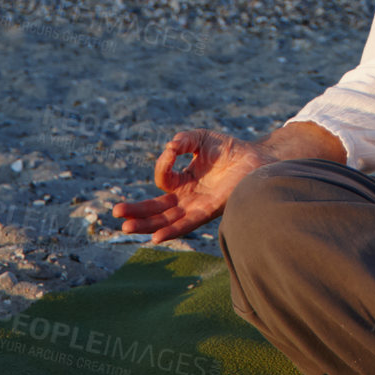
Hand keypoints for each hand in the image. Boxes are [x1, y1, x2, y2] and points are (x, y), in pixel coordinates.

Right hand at [111, 128, 265, 243]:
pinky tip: (156, 236)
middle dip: (136, 212)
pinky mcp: (210, 211)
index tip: (173, 150)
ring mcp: (197, 206)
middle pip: (157, 209)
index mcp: (184, 181)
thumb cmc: (230, 149)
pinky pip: (187, 224)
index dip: (162, 165)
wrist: (257, 158)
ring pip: (167, 220)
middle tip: (116, 214)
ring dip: (147, 225)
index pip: (163, 180)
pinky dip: (171, 231)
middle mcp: (188, 197)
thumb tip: (170, 146)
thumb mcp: (201, 138)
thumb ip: (184, 140)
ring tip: (126, 228)